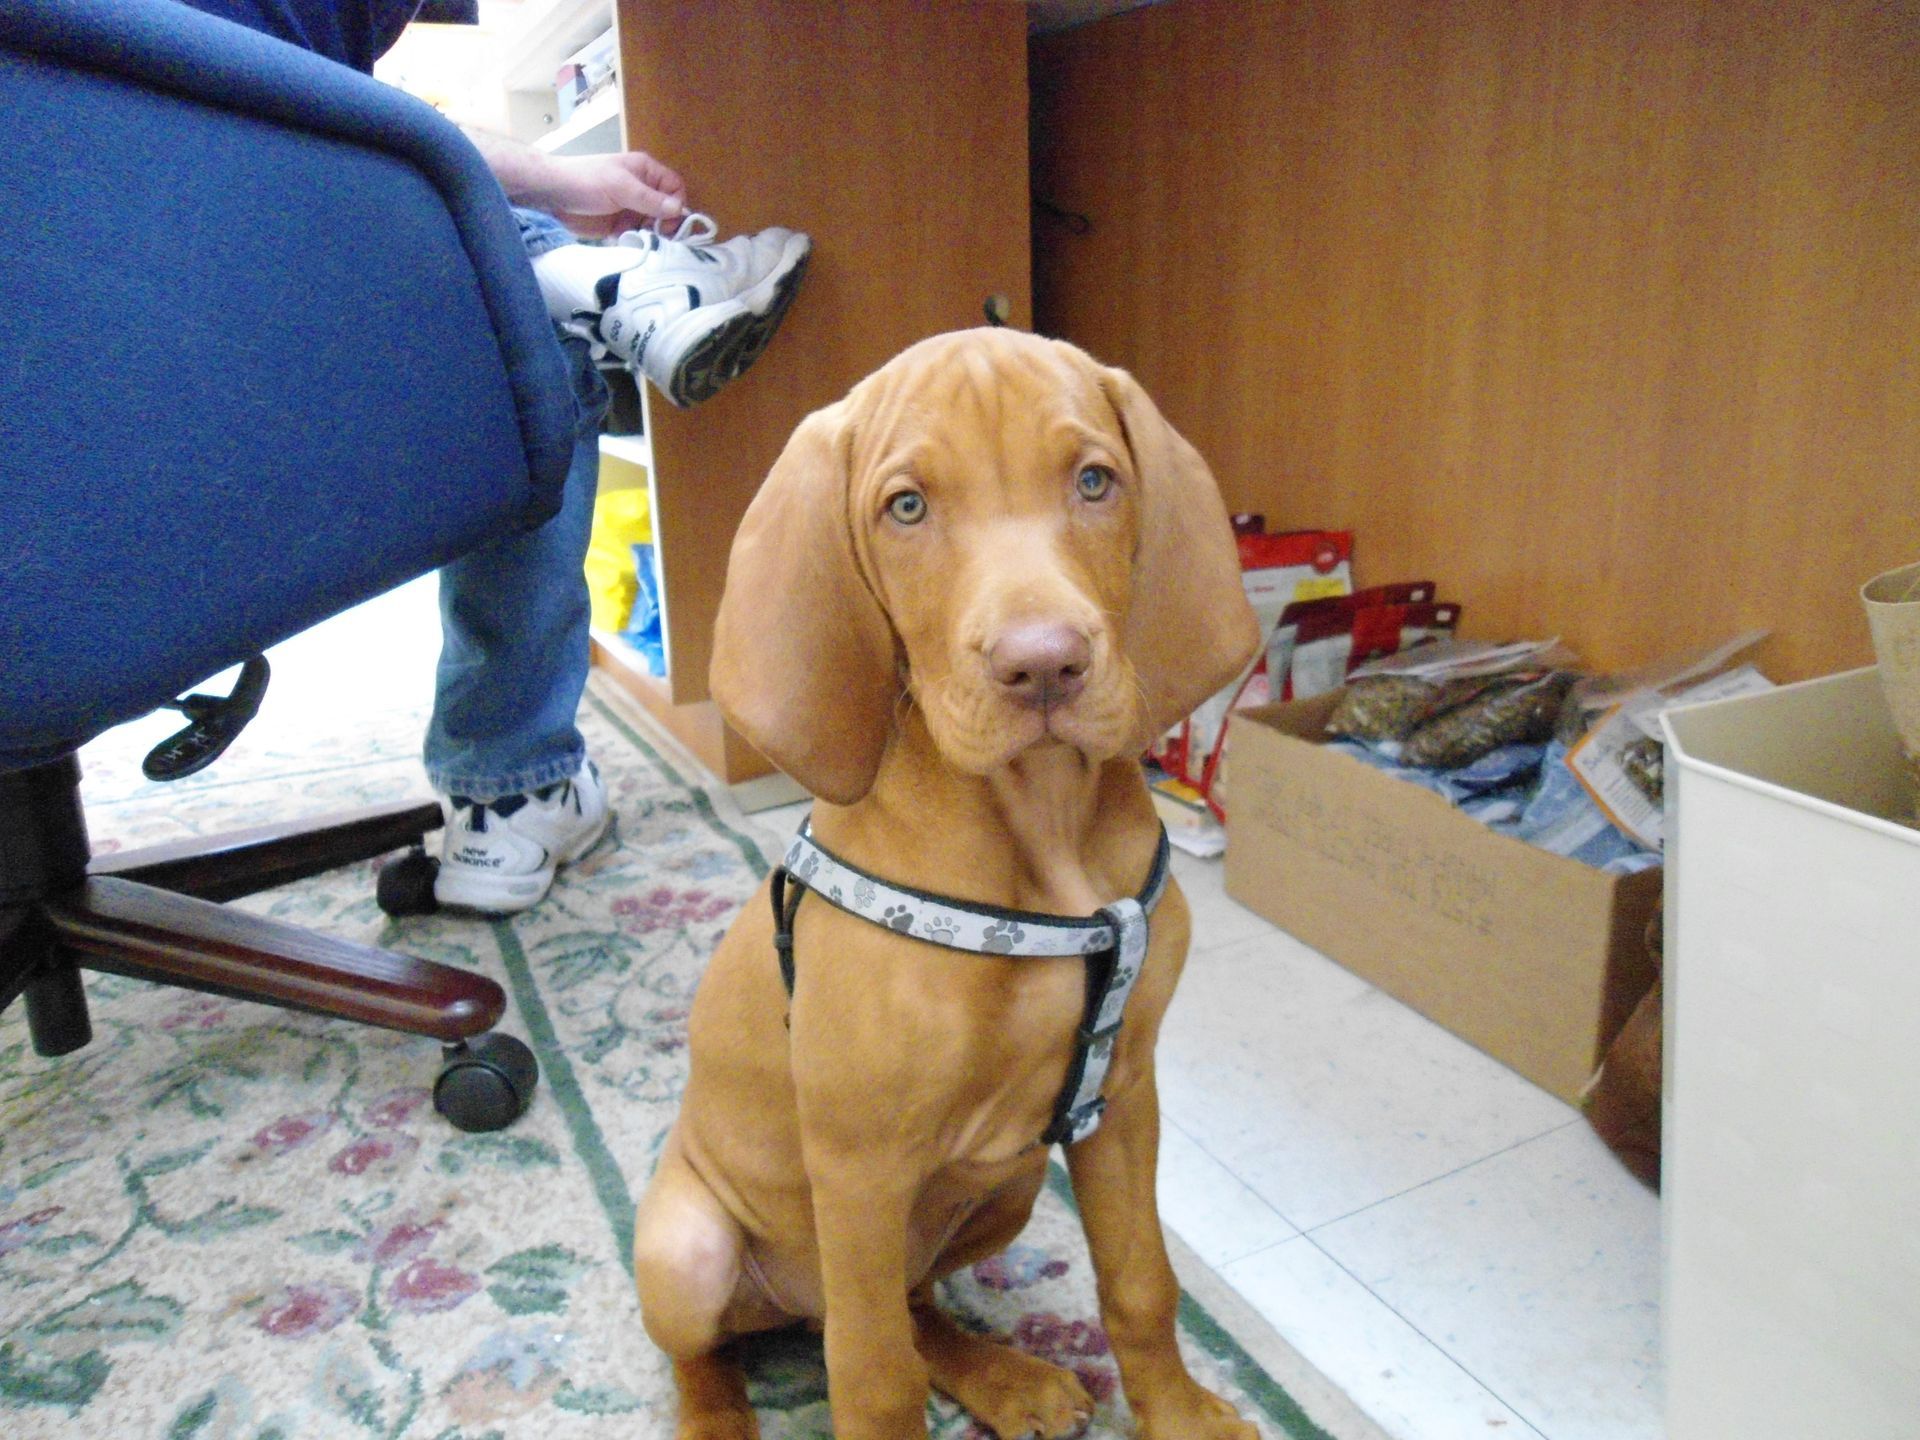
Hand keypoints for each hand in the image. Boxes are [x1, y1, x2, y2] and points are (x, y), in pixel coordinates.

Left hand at [520, 151, 690, 237]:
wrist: (552, 195)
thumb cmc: (587, 182)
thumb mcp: (621, 187)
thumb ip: (650, 199)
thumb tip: (680, 210)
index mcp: (645, 172)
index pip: (675, 188)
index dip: (676, 204)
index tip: (667, 221)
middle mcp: (641, 190)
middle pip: (666, 210)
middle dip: (663, 224)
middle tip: (653, 235)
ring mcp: (630, 209)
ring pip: (653, 226)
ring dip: (649, 236)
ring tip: (638, 240)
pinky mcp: (619, 226)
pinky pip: (637, 237)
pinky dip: (636, 242)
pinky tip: (627, 244)